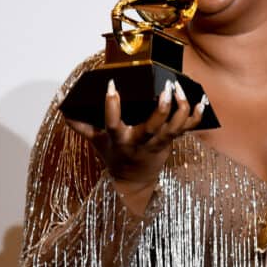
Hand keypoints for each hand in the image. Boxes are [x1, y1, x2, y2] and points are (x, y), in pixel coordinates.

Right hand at [65, 79, 205, 200]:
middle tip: (166, 86)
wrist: (134, 182)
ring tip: (180, 88)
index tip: (112, 84)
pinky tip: (202, 100)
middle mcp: (140, 141)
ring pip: (174, 127)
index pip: (112, 121)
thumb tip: (64, 111)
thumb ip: (82, 126)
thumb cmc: (115, 156)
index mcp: (119, 138)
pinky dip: (196, 115)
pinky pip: (188, 129)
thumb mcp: (97, 142)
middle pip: (153, 125)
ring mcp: (158, 143)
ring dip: (181, 108)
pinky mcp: (171, 142)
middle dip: (162, 107)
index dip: (111, 104)